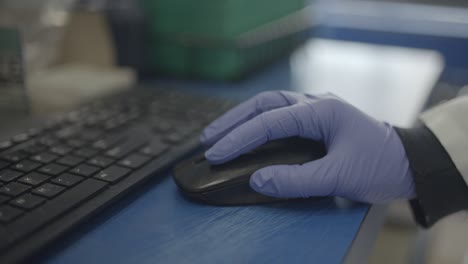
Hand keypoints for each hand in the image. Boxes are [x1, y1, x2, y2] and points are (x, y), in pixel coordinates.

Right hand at [200, 91, 414, 202]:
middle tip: (207, 139)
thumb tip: (258, 180)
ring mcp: (316, 109)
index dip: (239, 139)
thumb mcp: (340, 176)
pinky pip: (279, 117)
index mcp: (320, 111)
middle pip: (263, 104)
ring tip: (218, 134)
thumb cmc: (381, 166)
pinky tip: (247, 134)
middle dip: (232, 121)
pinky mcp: (317, 121)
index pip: (269, 122)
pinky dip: (258, 124)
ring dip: (242, 119)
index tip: (215, 154)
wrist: (411, 163)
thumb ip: (297, 180)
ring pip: (269, 106)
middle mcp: (315, 104)